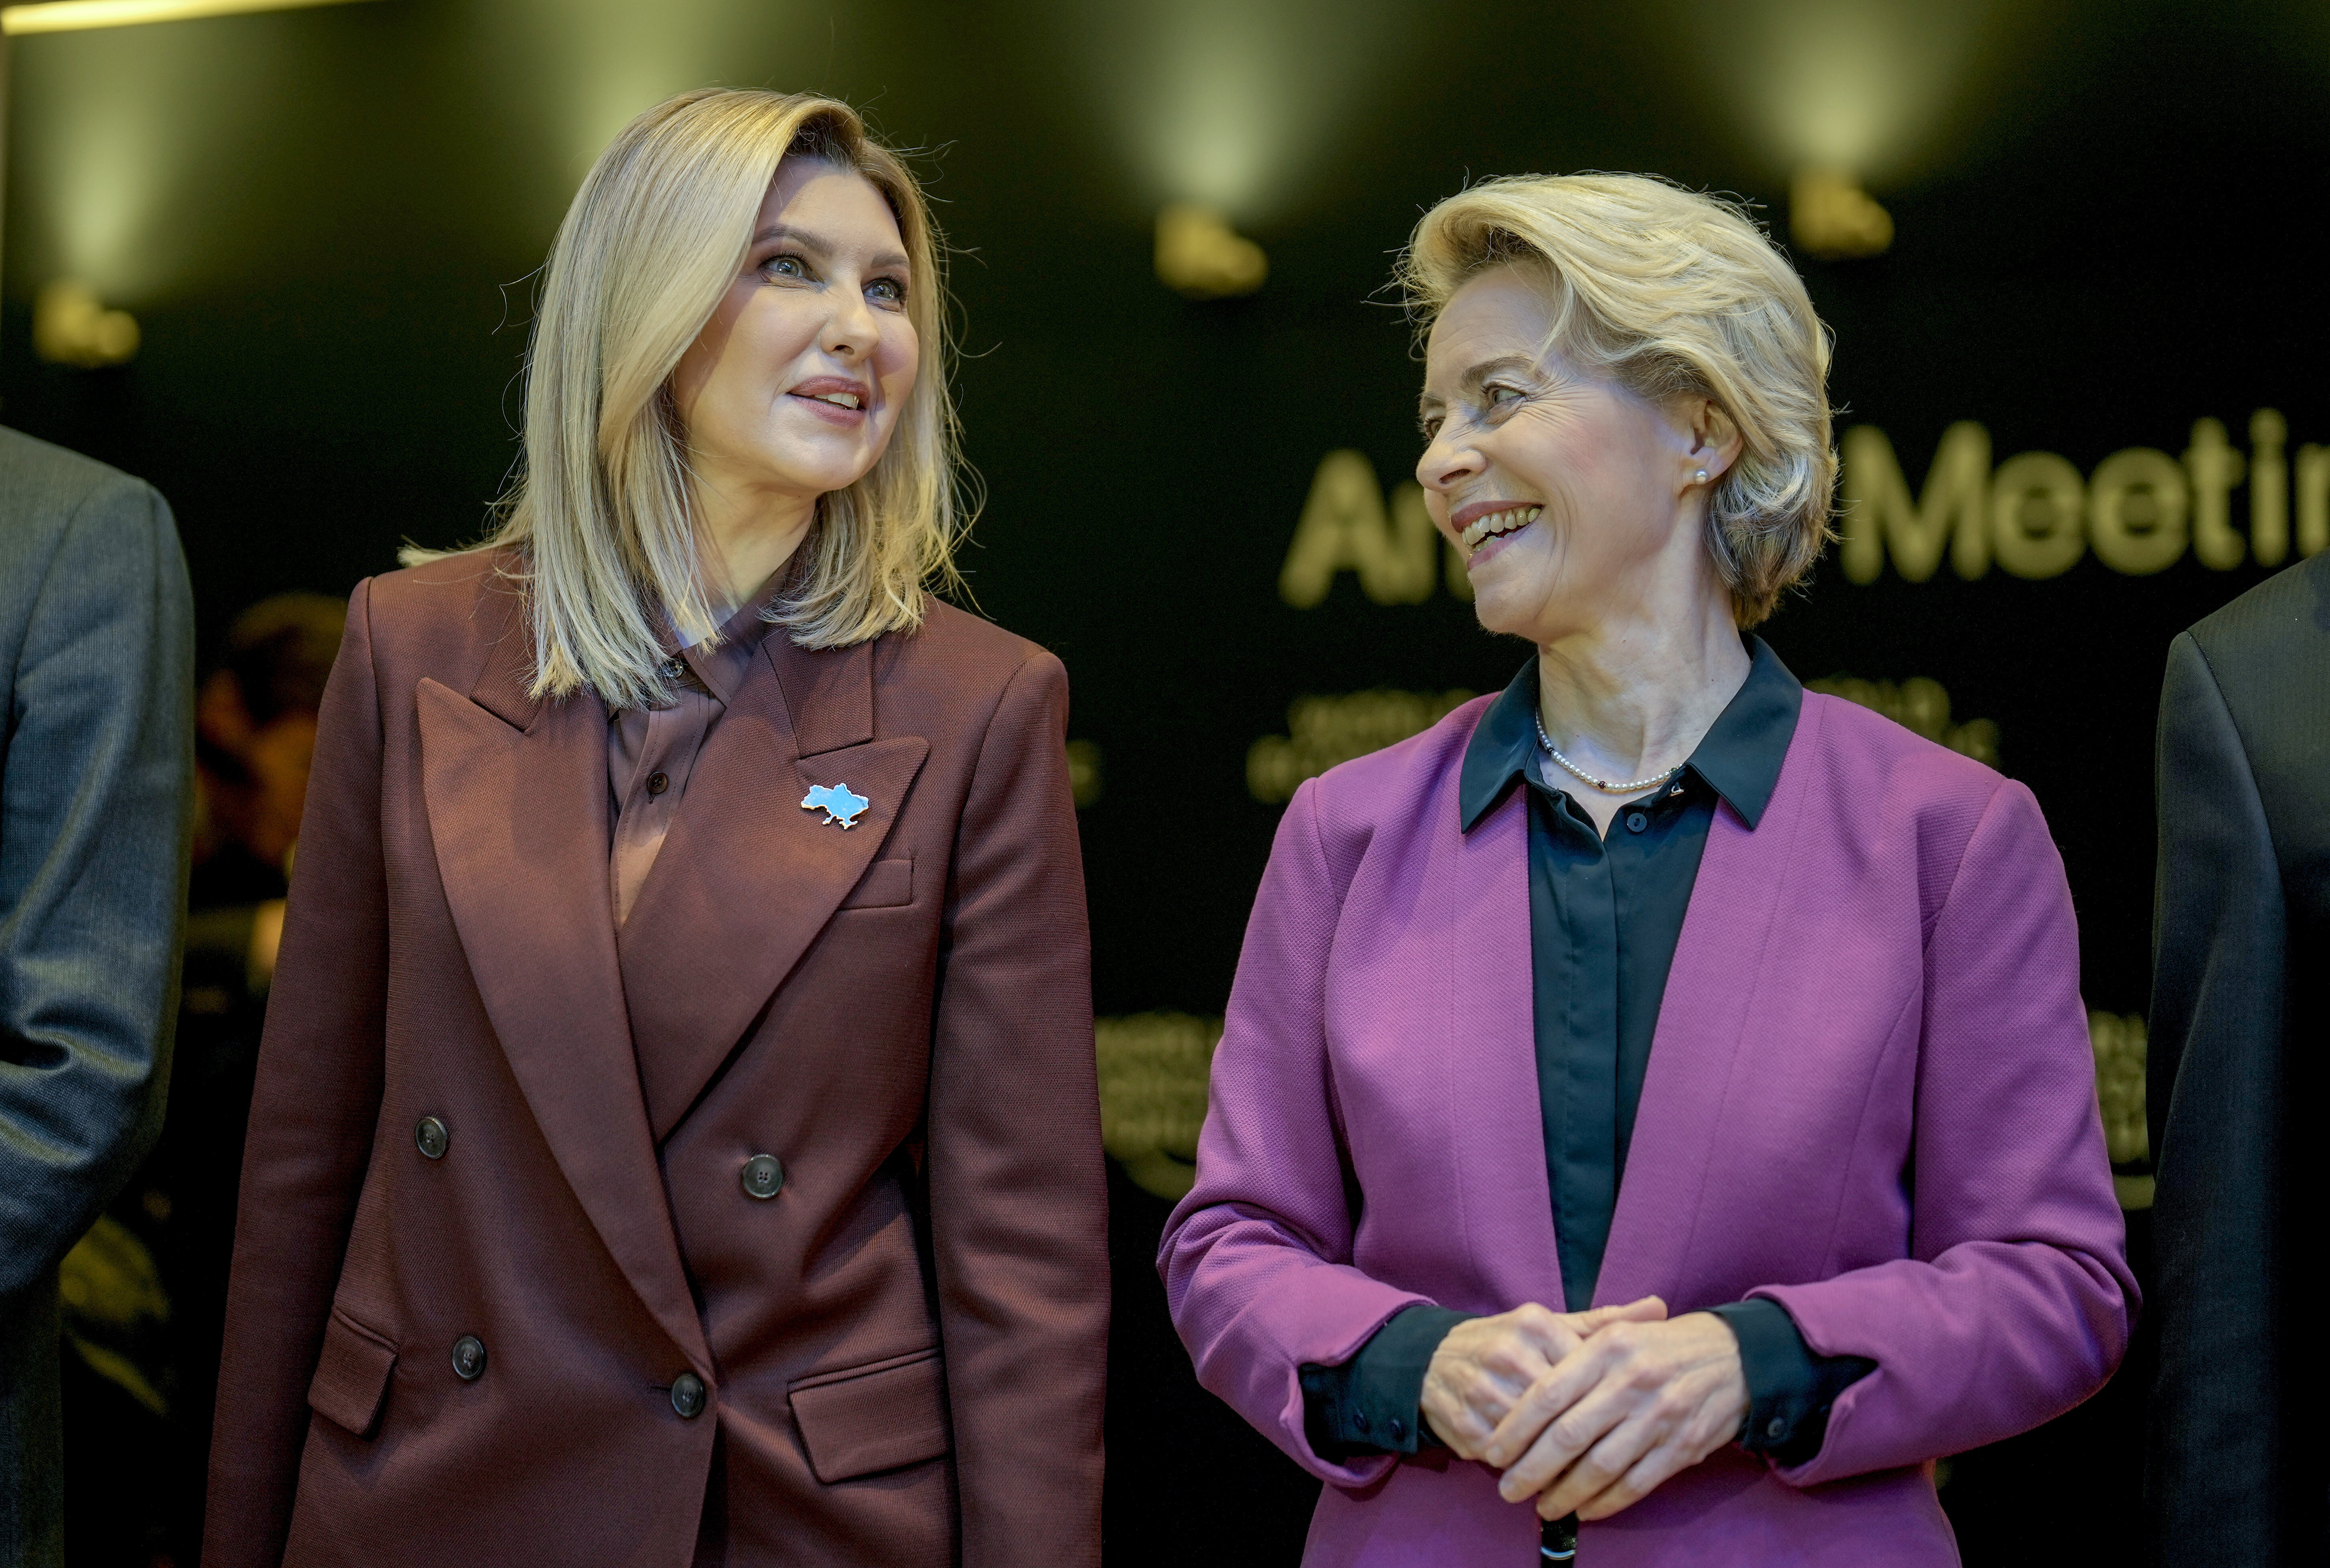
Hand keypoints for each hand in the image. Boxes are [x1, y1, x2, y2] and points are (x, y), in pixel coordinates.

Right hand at [1420, 1296, 1666, 1459]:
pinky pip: (1508, 1456)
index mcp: (1535, 1324)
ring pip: (1536, 1438)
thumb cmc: (1508, 1345)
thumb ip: (1605, 1322)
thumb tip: (1661, 1307)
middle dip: (1586, 1440)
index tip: (1624, 1421)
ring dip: (1557, 1463)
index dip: (1605, 1403)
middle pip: (1563, 1410)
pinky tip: (1539, 1475)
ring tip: (1579, 1477)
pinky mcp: (1464, 1422)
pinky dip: (1524, 1468)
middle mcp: (1507, 1352)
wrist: (1433, 1361)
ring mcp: (1482, 1388)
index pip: (1586, 1372)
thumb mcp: (1553, 1326)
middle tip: (1609, 1459)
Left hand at [1482, 1311, 1747, 1521]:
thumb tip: (1523, 1397)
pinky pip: (1635, 1483)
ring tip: (1542, 1506)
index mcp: (1607, 1348)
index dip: (1516, 1428)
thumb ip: (1572, 1356)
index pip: (1548, 1393)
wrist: (1734, 1357)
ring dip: (1565, 1494)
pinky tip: (1585, 1510)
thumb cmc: (1661, 1345)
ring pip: (1599, 1466)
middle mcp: (1630, 1382)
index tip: (1493, 1451)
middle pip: (1568, 1436)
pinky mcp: (1681, 1447)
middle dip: (1531, 1469)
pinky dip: (1606, 1502)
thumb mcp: (1616, 1333)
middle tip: (1507, 1489)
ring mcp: (1658, 1416)